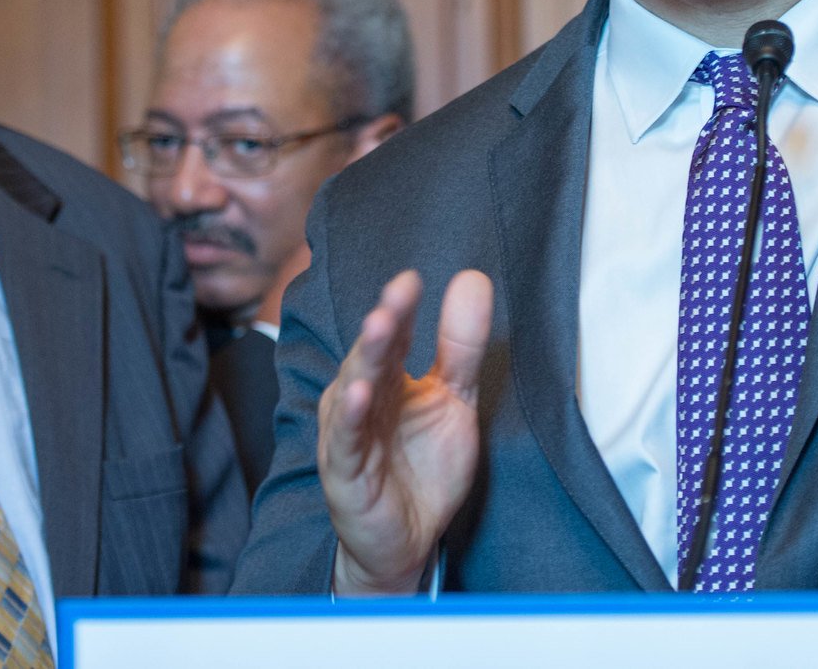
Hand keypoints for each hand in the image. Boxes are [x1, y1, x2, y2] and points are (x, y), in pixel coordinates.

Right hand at [319, 268, 493, 595]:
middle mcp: (363, 398)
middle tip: (400, 291)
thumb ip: (462, 345)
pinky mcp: (346, 472)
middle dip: (384, 321)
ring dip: (366, 358)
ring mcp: (350, 433)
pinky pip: (347, 441)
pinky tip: (359, 393)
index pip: (395, 335)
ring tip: (380, 327)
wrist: (411, 539)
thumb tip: (472, 278)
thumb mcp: (455, 400)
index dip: (402, 307)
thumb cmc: (423, 466)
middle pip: (372, 354)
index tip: (413, 279)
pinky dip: (351, 417)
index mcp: (388, 377)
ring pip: (355, 388)